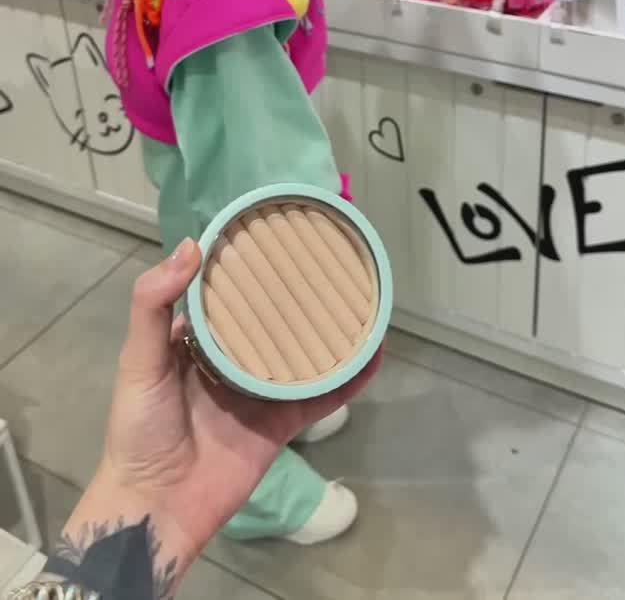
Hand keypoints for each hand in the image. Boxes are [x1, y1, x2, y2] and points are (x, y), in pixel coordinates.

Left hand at [95, 239, 380, 563]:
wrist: (158, 507)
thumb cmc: (140, 428)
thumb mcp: (137, 361)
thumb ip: (152, 304)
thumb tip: (192, 244)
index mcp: (193, 339)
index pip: (224, 291)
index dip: (244, 263)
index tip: (270, 231)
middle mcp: (230, 359)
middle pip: (269, 319)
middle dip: (293, 293)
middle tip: (326, 257)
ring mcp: (260, 391)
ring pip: (301, 352)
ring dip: (329, 330)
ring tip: (359, 296)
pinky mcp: (282, 424)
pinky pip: (321, 396)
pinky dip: (348, 378)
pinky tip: (374, 353)